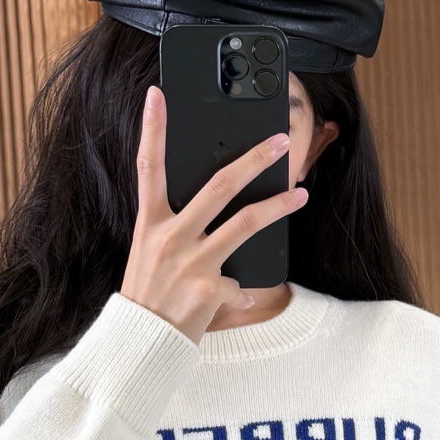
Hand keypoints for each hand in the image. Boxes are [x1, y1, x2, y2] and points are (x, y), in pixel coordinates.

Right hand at [120, 86, 305, 342]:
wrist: (139, 344)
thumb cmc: (147, 296)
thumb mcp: (150, 254)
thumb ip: (176, 229)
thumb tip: (215, 208)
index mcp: (150, 223)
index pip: (148, 166)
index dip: (152, 128)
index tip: (158, 95)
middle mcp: (170, 236)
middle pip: (220, 184)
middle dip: (254, 158)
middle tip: (278, 141)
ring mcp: (191, 262)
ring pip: (246, 222)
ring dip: (278, 206)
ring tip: (299, 195)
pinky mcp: (210, 290)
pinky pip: (239, 283)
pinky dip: (241, 292)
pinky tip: (239, 298)